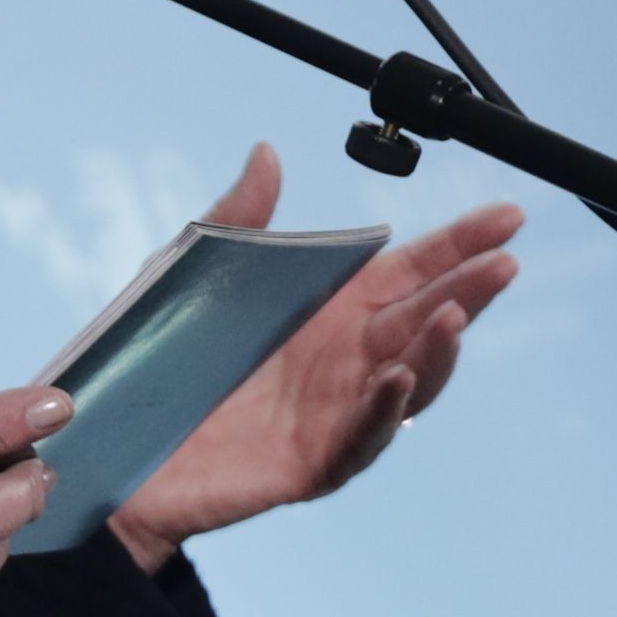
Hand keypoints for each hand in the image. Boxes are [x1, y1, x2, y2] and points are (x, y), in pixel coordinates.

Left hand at [106, 144, 525, 566]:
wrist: (109, 445)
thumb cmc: (156, 359)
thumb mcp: (191, 273)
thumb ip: (237, 219)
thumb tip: (268, 154)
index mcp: (330, 309)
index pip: (412, 269)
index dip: (460, 243)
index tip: (507, 217)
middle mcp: (345, 359)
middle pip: (424, 319)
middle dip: (469, 290)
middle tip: (503, 263)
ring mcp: (335, 412)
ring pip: (410, 381)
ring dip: (437, 350)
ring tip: (454, 315)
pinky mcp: (311, 462)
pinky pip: (360, 438)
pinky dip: (384, 410)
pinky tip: (400, 380)